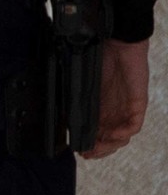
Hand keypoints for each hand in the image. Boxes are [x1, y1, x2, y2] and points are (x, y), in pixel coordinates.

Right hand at [83, 38, 149, 159]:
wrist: (117, 40)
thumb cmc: (99, 54)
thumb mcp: (81, 79)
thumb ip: (73, 96)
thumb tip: (59, 113)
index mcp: (99, 104)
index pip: (96, 131)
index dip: (88, 143)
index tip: (78, 150)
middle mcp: (113, 109)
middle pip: (110, 138)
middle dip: (98, 149)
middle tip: (87, 154)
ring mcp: (125, 107)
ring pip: (122, 136)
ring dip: (110, 145)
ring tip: (97, 148)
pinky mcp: (136, 103)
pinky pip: (134, 124)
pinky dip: (123, 133)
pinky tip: (113, 136)